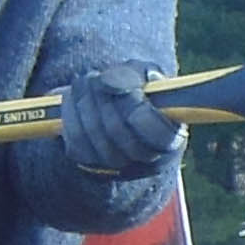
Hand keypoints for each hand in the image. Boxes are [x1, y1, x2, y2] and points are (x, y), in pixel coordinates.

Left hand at [59, 67, 182, 181]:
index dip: (136, 107)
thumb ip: (132, 75)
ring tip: (83, 83)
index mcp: (173, 139)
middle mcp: (149, 162)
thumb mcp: (144, 75)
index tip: (125, 87)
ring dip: (83, 102)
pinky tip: (72, 99)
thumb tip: (108, 83)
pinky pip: (76, 143)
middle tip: (94, 76)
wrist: (122, 108)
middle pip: (118, 131)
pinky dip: (70, 116)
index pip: (157, 132)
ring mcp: (120, 169)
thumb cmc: (141, 89)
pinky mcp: (94, 167)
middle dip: (101, 98)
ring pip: (94, 135)